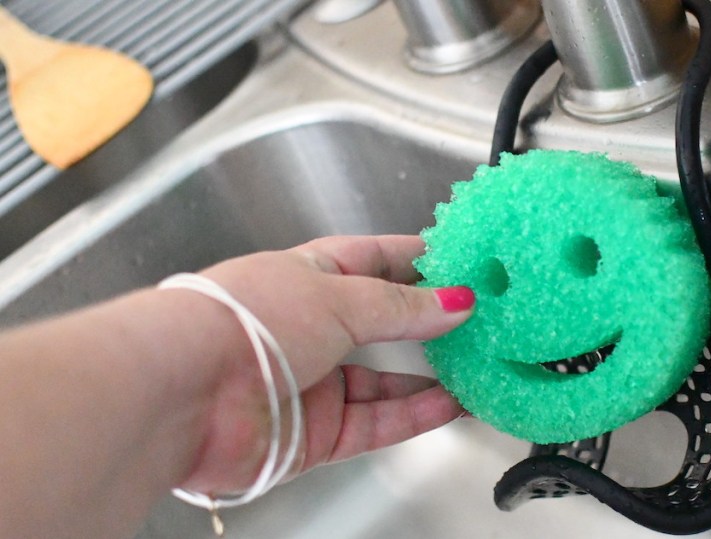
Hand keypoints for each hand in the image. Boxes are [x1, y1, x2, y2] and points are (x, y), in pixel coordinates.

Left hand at [173, 235, 474, 493]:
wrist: (185, 393)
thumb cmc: (242, 322)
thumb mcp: (339, 298)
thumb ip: (403, 307)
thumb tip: (454, 302)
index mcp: (308, 276)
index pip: (374, 261)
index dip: (418, 261)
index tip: (462, 263)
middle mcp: (309, 327)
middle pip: (381, 323)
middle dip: (428, 323)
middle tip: (478, 321)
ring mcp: (312, 381)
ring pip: (384, 380)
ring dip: (430, 375)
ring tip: (475, 367)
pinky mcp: (314, 431)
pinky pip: (376, 421)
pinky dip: (414, 413)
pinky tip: (449, 403)